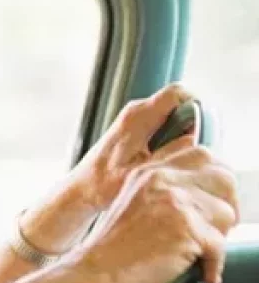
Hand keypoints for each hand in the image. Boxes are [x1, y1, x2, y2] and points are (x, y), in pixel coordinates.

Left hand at [19, 84, 196, 254]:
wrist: (81, 189)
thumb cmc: (103, 184)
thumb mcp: (141, 173)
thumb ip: (169, 155)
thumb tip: (194, 141)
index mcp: (137, 117)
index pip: (178, 93)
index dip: (197, 108)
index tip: (201, 133)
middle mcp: (136, 112)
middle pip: (180, 104)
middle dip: (192, 126)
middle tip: (190, 152)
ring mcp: (136, 119)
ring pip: (175, 116)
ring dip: (182, 135)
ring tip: (175, 160)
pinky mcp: (136, 128)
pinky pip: (166, 126)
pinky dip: (172, 141)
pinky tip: (164, 162)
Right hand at [73, 144, 238, 282]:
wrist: (95, 276)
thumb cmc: (112, 251)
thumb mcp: (134, 204)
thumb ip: (166, 192)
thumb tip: (210, 199)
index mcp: (149, 171)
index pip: (202, 156)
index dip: (215, 181)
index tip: (213, 203)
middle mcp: (162, 179)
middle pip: (223, 178)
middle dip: (226, 205)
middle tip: (215, 231)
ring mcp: (175, 201)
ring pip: (226, 213)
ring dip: (218, 238)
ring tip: (198, 254)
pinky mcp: (185, 228)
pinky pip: (221, 244)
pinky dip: (213, 263)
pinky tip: (200, 271)